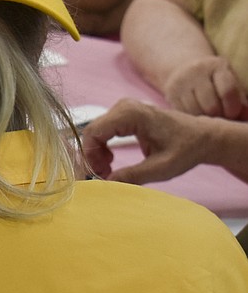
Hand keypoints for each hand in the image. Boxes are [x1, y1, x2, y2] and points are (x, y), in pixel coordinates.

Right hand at [82, 99, 205, 183]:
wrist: (203, 137)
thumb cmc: (185, 150)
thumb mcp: (160, 168)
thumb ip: (131, 176)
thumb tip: (104, 185)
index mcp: (131, 115)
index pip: (94, 133)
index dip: (89, 156)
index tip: (95, 176)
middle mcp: (123, 107)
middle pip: (92, 132)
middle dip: (92, 157)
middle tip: (101, 177)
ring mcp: (123, 109)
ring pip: (95, 133)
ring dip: (96, 154)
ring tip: (108, 171)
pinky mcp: (124, 115)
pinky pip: (102, 131)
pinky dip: (102, 148)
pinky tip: (111, 161)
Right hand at [163, 56, 245, 118]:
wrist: (184, 66)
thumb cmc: (214, 79)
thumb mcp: (228, 81)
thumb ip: (239, 99)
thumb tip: (246, 117)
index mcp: (217, 66)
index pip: (227, 91)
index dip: (232, 108)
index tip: (233, 114)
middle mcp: (196, 72)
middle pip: (210, 105)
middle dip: (218, 116)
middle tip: (221, 118)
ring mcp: (180, 82)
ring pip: (195, 112)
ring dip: (204, 120)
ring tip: (209, 119)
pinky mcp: (170, 93)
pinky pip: (183, 113)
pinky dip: (192, 119)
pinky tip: (196, 116)